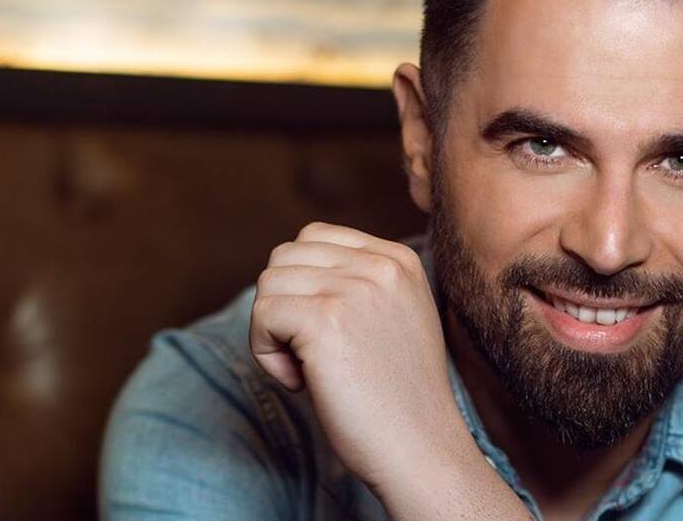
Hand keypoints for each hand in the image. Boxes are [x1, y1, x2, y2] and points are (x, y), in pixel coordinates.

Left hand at [248, 221, 461, 487]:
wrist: (420, 445)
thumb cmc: (398, 393)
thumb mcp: (395, 315)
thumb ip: (359, 282)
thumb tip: (292, 270)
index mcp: (400, 258)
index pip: (315, 237)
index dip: (303, 285)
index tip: (328, 331)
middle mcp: (381, 264)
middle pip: (285, 257)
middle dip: (284, 304)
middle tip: (312, 353)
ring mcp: (355, 288)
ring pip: (268, 284)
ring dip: (273, 331)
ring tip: (309, 368)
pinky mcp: (326, 319)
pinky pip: (262, 315)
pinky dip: (266, 353)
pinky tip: (301, 381)